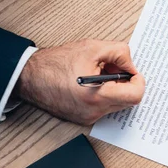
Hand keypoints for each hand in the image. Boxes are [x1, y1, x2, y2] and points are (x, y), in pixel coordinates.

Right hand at [15, 39, 144, 124]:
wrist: (28, 77)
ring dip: (115, 88)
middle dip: (126, 82)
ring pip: (117, 104)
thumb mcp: (92, 47)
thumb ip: (119, 53)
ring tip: (99, 73)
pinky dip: (105, 95)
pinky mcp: (83, 119)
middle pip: (128, 100)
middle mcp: (94, 111)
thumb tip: (131, 64)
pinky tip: (91, 83)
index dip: (139, 82)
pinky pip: (104, 108)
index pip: (135, 96)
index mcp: (97, 95)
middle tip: (113, 68)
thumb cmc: (55, 63)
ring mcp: (88, 117)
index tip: (133, 72)